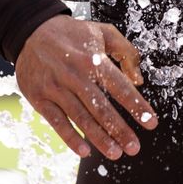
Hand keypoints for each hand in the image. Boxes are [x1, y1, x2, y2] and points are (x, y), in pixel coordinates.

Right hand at [15, 15, 158, 158]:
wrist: (32, 30)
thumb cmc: (72, 34)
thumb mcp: (103, 32)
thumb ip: (126, 52)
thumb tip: (138, 79)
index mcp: (93, 59)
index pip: (120, 87)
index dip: (136, 106)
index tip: (150, 121)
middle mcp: (75, 75)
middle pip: (101, 108)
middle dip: (120, 130)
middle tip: (134, 147)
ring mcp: (56, 88)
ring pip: (81, 118)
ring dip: (100, 138)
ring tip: (115, 152)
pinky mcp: (40, 98)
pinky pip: (57, 122)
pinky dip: (70, 138)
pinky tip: (84, 151)